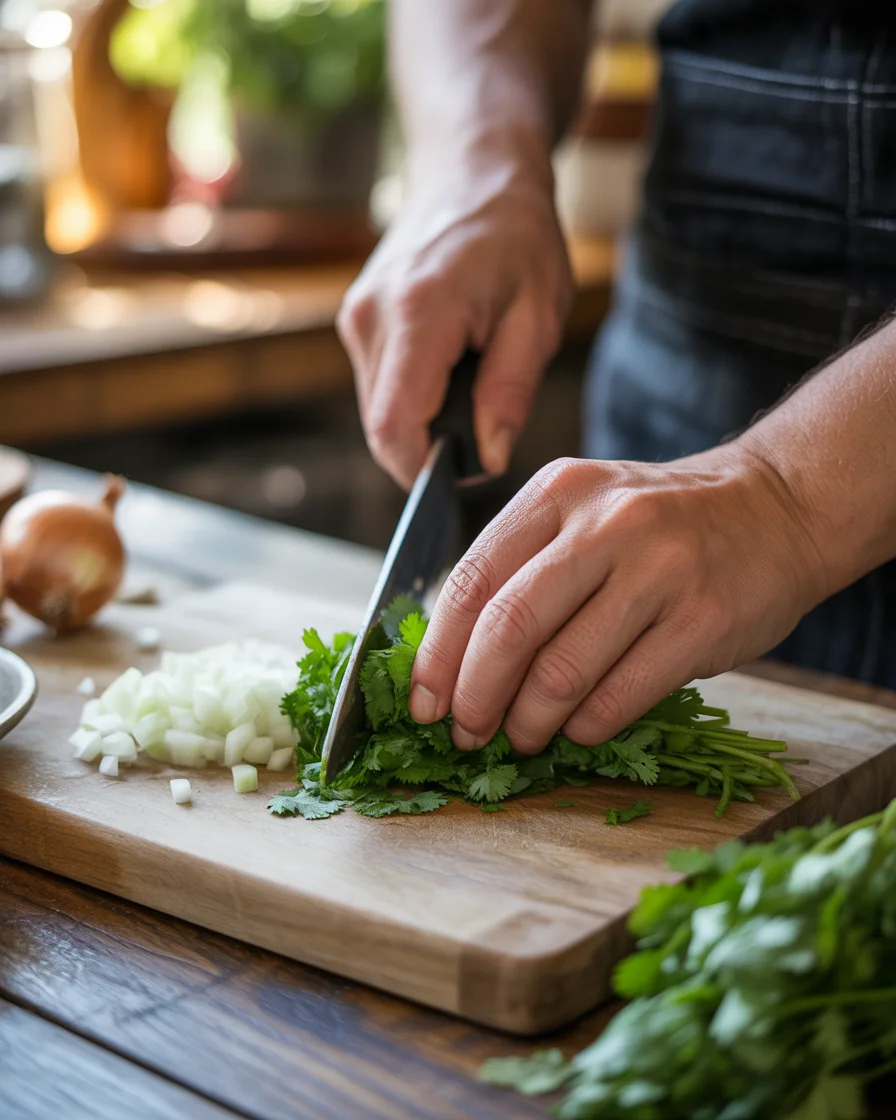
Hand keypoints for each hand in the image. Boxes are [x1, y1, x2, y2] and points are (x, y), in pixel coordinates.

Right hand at [337, 168, 572, 488]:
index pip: (394, 426)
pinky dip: (414, 396)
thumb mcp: (538, 315)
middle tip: (485, 429)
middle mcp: (372, 319)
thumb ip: (509, 392)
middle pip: (382, 427)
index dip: (423, 470)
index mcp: (419, 314)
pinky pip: (380, 385)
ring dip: (424, 420)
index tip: (464, 478)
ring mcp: (357, 319)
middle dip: (430, 449)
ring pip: (379, 411)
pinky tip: (452, 366)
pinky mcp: (357, 321)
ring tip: (473, 382)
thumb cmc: (516, 234)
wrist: (472, 170)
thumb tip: (485, 459)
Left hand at [408, 447, 828, 750]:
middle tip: (466, 732)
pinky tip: (578, 729)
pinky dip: (585, 726)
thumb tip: (451, 660)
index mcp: (558, 492)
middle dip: (474, 696)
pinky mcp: (703, 621)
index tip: (423, 701)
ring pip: (562, 671)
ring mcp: (658, 570)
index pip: (471, 580)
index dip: (437, 652)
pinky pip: (620, 694)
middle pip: (508, 628)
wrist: (775, 508)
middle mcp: (604, 523)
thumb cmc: (660, 525)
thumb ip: (522, 568)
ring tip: (522, 738)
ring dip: (528, 722)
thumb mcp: (584, 512)